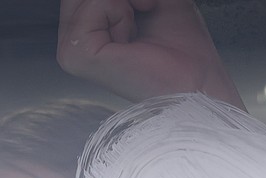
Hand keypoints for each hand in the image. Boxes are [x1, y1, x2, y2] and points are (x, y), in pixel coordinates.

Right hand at [57, 0, 243, 108]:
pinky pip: (94, 4)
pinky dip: (121, 12)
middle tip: (144, 11)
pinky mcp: (76, 57)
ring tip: (137, 30)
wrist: (196, 81)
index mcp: (83, 29)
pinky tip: (130, 39)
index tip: (143, 6)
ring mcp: (70, 51)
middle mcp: (71, 41)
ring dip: (125, 1)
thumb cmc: (181, 46)